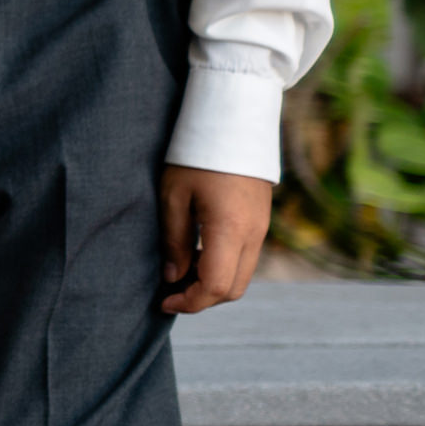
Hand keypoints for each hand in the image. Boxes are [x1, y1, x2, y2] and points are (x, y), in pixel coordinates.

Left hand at [159, 164, 271, 314]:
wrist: (234, 123)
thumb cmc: (196, 155)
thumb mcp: (172, 196)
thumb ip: (174, 240)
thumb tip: (173, 277)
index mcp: (231, 230)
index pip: (216, 287)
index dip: (190, 302)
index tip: (163, 301)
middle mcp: (254, 235)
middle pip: (232, 289)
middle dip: (201, 299)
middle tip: (169, 292)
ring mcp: (262, 230)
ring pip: (241, 277)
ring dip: (212, 284)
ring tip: (179, 272)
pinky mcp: (261, 223)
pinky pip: (245, 260)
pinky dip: (222, 268)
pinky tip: (196, 255)